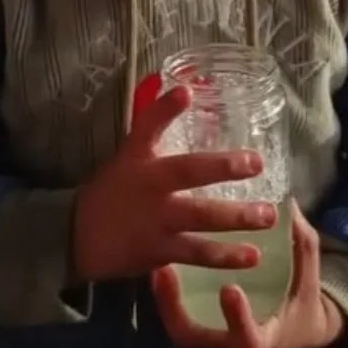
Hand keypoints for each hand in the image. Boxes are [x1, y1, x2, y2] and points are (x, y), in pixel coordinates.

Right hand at [72, 85, 275, 284]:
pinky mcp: (162, 253)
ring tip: (269, 215)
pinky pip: (199, 255)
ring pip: (202, 218)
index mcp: (140, 160)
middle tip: (259, 162)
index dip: (165, 108)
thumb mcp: (128, 154)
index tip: (188, 91)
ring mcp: (157, 222)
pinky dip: (226, 258)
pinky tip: (252, 256)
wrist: (78, 238)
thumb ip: (154, 124)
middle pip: (189, 173)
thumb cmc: (110, 190)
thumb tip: (183, 89)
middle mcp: (151, 189)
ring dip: (237, 218)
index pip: (149, 126)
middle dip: (224, 167)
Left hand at [150, 201, 343, 347]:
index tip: (230, 288)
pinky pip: (179, 314)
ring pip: (178, 327)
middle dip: (173, 308)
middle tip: (163, 271)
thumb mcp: (308, 277)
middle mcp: (231, 343)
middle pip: (192, 339)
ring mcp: (212, 336)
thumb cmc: (302, 300)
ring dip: (163, 299)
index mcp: (264, 338)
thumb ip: (301, 245)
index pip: (247, 339)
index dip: (238, 318)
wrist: (297, 327)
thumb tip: (288, 204)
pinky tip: (158, 261)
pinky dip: (166, 295)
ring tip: (155, 262)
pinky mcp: (201, 323)